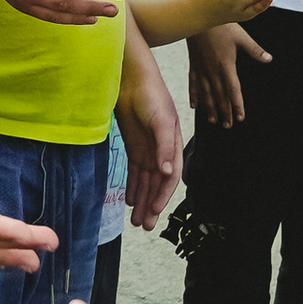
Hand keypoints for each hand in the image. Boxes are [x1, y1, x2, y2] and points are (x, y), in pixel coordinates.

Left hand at [118, 47, 182, 226]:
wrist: (130, 78)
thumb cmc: (150, 95)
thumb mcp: (159, 120)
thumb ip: (164, 147)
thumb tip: (167, 172)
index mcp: (173, 144)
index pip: (170, 177)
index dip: (163, 195)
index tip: (154, 211)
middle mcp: (162, 150)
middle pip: (157, 184)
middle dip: (151, 204)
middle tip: (145, 225)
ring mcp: (147, 148)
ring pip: (145, 181)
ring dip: (141, 199)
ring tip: (136, 220)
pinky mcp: (133, 145)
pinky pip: (134, 171)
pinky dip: (132, 186)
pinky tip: (129, 200)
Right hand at [188, 16, 269, 127]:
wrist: (198, 17)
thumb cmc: (220, 25)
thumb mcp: (241, 37)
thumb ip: (255, 50)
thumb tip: (269, 59)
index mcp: (226, 66)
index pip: (233, 90)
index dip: (237, 105)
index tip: (240, 117)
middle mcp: (213, 71)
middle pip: (220, 96)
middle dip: (225, 112)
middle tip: (228, 125)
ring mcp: (201, 69)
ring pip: (206, 94)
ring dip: (210, 108)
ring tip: (213, 120)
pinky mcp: (193, 65)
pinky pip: (193, 84)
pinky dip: (194, 95)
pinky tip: (195, 106)